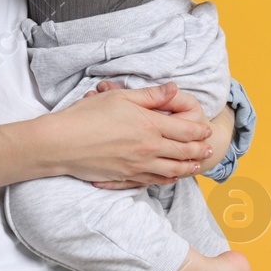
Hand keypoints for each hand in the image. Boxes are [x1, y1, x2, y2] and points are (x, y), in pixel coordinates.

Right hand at [84, 80, 227, 188]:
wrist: (63, 143)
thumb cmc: (88, 115)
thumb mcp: (121, 97)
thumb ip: (151, 95)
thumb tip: (174, 89)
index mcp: (149, 126)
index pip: (185, 130)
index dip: (199, 131)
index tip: (207, 130)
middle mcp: (148, 149)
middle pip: (183, 152)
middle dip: (198, 150)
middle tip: (208, 148)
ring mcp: (138, 166)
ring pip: (172, 170)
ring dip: (188, 168)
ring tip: (197, 165)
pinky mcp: (126, 177)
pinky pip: (153, 181)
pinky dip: (167, 179)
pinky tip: (172, 178)